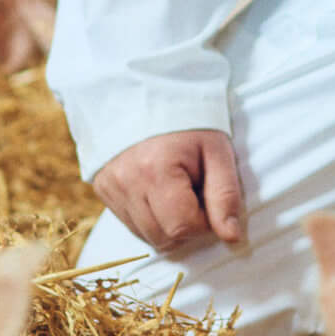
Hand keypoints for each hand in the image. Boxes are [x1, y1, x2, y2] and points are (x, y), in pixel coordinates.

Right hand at [93, 129, 243, 251]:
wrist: (151, 98)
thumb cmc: (191, 125)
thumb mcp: (217, 152)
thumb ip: (226, 196)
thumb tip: (231, 238)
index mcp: (156, 171)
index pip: (183, 227)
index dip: (204, 220)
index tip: (208, 195)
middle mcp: (126, 182)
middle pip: (163, 237)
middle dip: (186, 224)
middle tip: (194, 192)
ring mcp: (110, 187)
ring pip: (147, 236)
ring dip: (168, 224)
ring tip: (176, 191)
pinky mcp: (103, 190)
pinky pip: (132, 225)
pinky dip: (151, 219)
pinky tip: (159, 194)